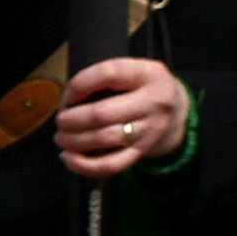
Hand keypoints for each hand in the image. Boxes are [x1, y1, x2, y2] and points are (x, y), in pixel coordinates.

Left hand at [57, 53, 187, 179]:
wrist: (176, 111)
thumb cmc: (140, 87)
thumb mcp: (131, 70)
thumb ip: (102, 77)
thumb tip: (68, 100)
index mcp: (149, 75)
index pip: (108, 74)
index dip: (78, 85)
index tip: (68, 96)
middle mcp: (154, 103)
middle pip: (101, 114)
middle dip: (70, 120)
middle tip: (60, 121)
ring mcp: (149, 130)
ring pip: (103, 139)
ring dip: (72, 141)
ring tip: (61, 137)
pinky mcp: (142, 152)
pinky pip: (111, 165)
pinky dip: (83, 165)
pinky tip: (68, 158)